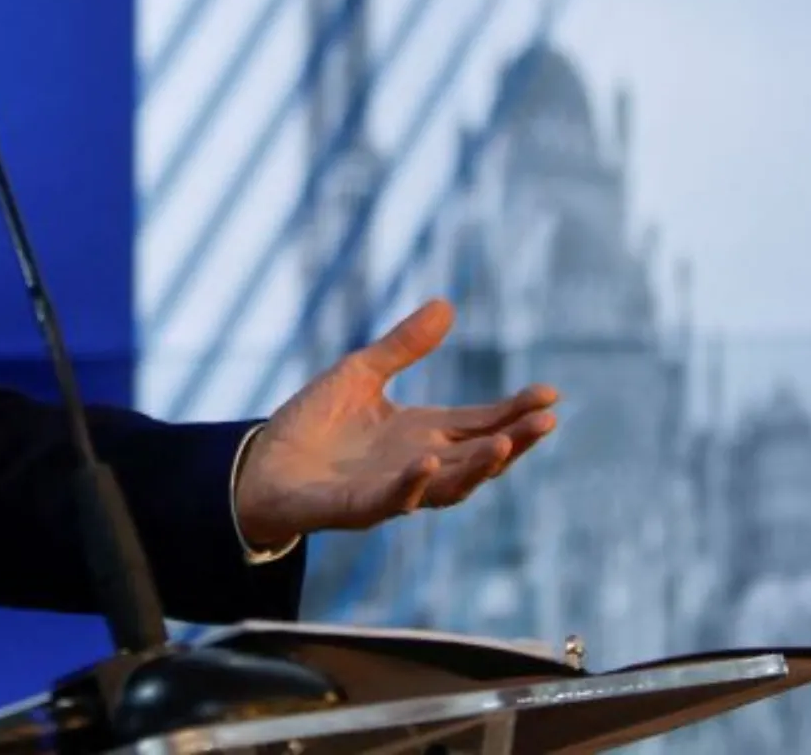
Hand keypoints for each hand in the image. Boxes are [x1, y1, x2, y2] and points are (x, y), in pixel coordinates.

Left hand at [233, 299, 557, 549]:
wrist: (260, 465)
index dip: (515, 411)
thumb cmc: (312, 424)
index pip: (480, 423)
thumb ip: (403, 346)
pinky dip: (411, 483)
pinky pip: (391, 499)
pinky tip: (426, 461)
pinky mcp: (357, 507)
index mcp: (422, 434)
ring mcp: (391, 489)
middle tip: (547, 420)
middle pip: (478, 457)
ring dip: (477, 467)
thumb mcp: (360, 373)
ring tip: (505, 443)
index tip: (550, 394)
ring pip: (449, 486)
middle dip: (515, 440)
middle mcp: (417, 465)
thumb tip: (446, 304)